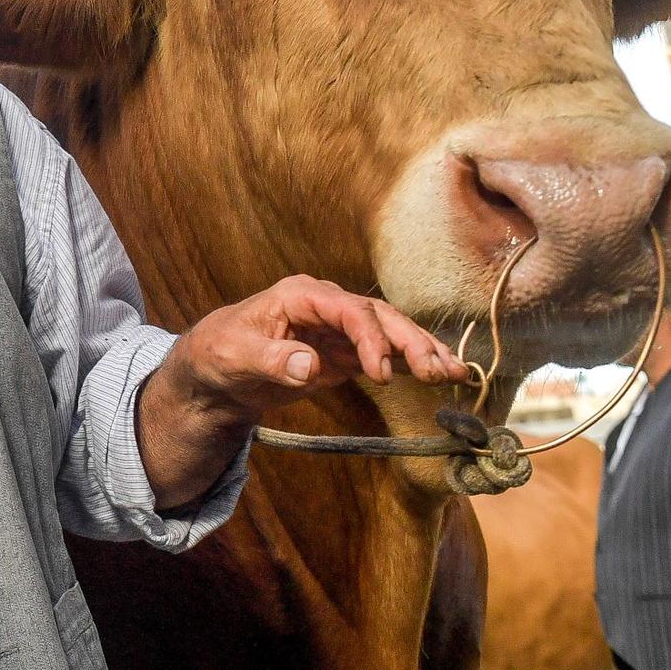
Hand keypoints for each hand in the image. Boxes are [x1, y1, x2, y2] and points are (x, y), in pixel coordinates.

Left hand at [162, 274, 468, 425]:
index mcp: (301, 295)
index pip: (348, 309)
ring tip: (455, 373)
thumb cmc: (220, 354)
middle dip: (411, 342)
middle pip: (378, 317)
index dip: (369, 338)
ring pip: (390, 333)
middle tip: (440, 371)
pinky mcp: (344, 353)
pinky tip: (442, 374)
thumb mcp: (236, 356)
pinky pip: (385, 355)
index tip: (381, 373)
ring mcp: (339, 329)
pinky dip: (412, 364)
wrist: (215, 373)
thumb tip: (309, 365)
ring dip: (422, 351)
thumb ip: (273, 360)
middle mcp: (327, 306)